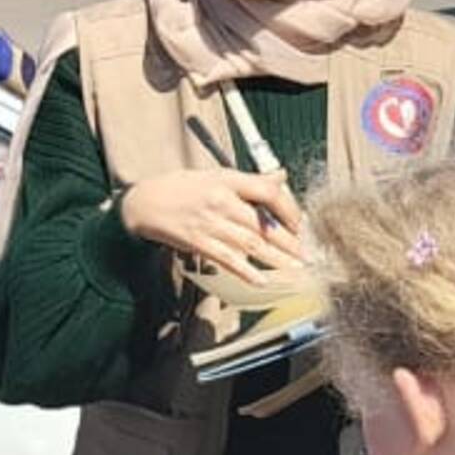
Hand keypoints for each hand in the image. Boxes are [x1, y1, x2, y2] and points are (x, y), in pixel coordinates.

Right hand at [118, 170, 306, 285]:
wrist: (144, 203)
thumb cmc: (181, 187)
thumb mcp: (216, 174)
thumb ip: (250, 180)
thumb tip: (281, 176)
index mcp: (227, 179)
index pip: (267, 191)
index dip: (289, 208)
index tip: (301, 222)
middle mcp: (221, 201)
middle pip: (263, 224)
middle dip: (290, 242)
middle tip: (310, 254)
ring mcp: (210, 223)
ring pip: (251, 244)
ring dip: (277, 259)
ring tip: (297, 269)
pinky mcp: (199, 243)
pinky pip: (228, 259)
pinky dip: (246, 271)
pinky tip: (262, 279)